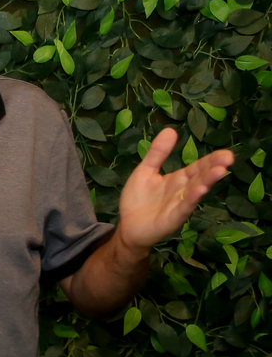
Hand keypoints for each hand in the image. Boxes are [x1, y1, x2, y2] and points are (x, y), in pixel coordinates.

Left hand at [116, 128, 234, 252]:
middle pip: (201, 177)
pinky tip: (200, 190)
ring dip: (207, 181)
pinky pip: (183, 207)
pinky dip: (191, 198)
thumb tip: (171, 130)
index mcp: (179, 179)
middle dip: (214, 167)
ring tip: (220, 170)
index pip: (198, 167)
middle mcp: (183, 191)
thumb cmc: (139, 199)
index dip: (211, 160)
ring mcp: (179, 205)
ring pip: (196, 191)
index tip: (226, 152)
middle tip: (228, 157)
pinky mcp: (172, 218)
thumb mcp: (146, 170)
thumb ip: (158, 153)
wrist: (128, 226)